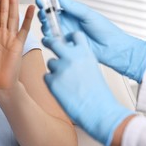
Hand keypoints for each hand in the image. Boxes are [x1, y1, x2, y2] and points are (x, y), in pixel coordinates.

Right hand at [30, 0, 145, 82]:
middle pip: (47, 12)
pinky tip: (49, 33)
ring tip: (44, 17)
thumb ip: (72, 6)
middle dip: (41, 6)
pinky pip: (51, 39)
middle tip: (40, 3)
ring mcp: (64, 32)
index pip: (55, 0)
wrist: (112, 48)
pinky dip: (47, 35)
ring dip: (43, 20)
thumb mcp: (87, 14)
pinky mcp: (63, 44)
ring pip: (46, 25)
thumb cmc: (104, 29)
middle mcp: (66, 20)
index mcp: (71, 11)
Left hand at [43, 31, 134, 145]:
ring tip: (67, 82)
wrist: (99, 110)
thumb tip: (70, 55)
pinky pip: (47, 76)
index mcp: (85, 53)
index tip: (65, 38)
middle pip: (54, 43)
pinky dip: (52, 82)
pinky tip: (62, 90)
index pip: (75, 35)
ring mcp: (61, 68)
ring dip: (55, 69)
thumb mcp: (92, 68)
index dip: (69, 37)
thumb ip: (81, 58)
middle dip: (50, 42)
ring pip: (51, 62)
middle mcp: (72, 57)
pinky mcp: (52, 81)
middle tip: (47, 42)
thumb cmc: (98, 93)